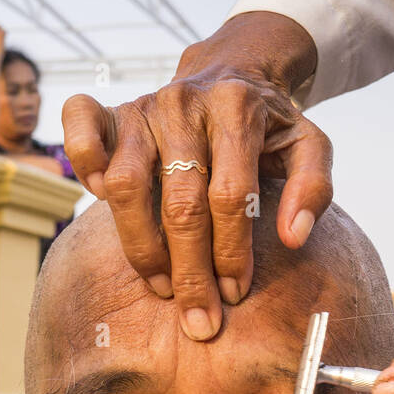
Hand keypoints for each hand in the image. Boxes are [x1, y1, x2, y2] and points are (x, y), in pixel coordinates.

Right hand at [61, 12, 329, 339]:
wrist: (233, 73)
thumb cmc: (269, 127)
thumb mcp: (308, 147)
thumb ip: (313, 189)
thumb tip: (293, 238)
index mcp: (237, 110)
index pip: (230, 195)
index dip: (231, 252)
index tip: (234, 294)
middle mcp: (186, 104)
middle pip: (180, 203)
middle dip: (191, 271)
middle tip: (199, 320)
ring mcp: (144, 107)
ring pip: (127, 184)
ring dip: (142, 246)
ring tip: (161, 287)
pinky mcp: (114, 110)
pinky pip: (80, 127)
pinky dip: (83, 162)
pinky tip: (98, 200)